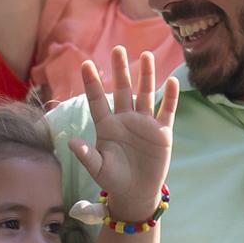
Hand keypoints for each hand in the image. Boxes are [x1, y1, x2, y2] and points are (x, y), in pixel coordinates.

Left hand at [68, 47, 178, 223]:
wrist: (136, 193)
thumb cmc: (113, 180)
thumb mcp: (98, 169)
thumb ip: (86, 155)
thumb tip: (71, 142)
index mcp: (107, 126)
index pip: (98, 100)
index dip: (92, 83)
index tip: (85, 64)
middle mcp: (125, 119)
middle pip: (123, 90)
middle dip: (120, 70)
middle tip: (118, 49)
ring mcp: (144, 124)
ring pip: (145, 94)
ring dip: (146, 75)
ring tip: (147, 55)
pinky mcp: (161, 132)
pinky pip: (166, 111)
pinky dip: (170, 97)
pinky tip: (173, 81)